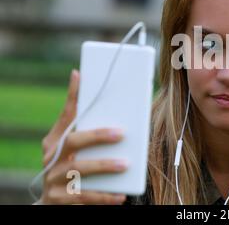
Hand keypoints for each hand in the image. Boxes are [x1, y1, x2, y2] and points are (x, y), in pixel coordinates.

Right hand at [39, 69, 126, 204]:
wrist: (54, 205)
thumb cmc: (71, 170)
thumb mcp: (75, 151)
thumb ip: (90, 132)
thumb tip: (114, 111)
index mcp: (55, 142)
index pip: (65, 115)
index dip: (72, 96)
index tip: (79, 75)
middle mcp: (51, 158)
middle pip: (73, 142)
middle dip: (97, 135)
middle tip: (121, 133)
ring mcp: (53, 180)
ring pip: (79, 170)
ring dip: (104, 166)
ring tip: (125, 164)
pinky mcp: (59, 200)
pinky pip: (84, 198)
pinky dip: (104, 196)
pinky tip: (122, 195)